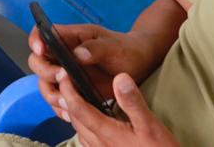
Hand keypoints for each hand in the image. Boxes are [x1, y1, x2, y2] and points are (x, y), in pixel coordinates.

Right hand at [29, 24, 165, 117]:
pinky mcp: (73, 91)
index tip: (41, 50)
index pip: (42, 33)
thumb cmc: (126, 50)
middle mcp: (63, 55)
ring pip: (45, 84)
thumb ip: (97, 48)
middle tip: (63, 78)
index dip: (36, 40)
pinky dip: (60, 108)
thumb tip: (77, 53)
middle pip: (38, 61)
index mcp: (70, 38)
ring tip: (67, 102)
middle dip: (45, 72)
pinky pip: (58, 100)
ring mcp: (66, 74)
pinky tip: (71, 114)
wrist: (140, 64)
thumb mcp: (114, 46)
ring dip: (52, 94)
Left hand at [58, 71, 178, 146]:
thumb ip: (132, 102)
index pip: (77, 107)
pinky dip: (84, 127)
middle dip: (67, 100)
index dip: (67, 89)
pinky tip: (93, 122)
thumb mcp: (150, 125)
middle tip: (67, 82)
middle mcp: (98, 144)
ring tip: (77, 99)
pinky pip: (88, 141)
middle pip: (74, 119)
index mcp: (106, 132)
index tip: (63, 75)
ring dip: (74, 114)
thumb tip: (119, 77)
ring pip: (79, 130)